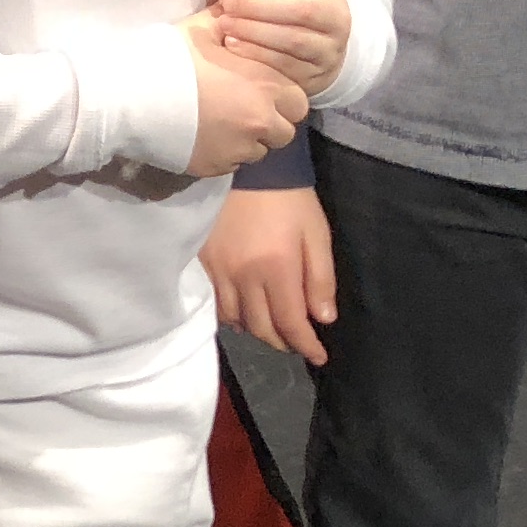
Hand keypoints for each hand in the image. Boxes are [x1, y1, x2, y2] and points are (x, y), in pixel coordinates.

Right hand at [181, 16, 308, 177]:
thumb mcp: (202, 27)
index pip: (298, 101)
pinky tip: (203, 136)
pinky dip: (225, 153)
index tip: (261, 90)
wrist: (131, 97)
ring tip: (222, 125)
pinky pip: (233, 164)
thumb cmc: (170, 58)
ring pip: (259, 151)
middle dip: (271, 123)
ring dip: (248, 140)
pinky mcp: (216, 167)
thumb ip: (230, 19)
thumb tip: (237, 2)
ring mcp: (239, 149)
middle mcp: (260, 122)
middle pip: (285, 132)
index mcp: (265, 86)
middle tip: (245, 110)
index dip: (282, 97)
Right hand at [202, 184, 338, 365]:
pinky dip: (233, 316)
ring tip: (273, 328)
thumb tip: (323, 319)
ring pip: (237, 320)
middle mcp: (244, 277)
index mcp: (276, 268)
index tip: (319, 356)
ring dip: (258, 331)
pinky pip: (216, 304)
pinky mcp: (203, 264)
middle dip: (283, 341)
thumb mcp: (317, 234)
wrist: (248, 170)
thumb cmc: (289, 200)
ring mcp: (219, 272)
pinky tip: (245, 311)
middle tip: (297, 342)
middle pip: (262, 328)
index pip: (291, 323)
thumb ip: (321, 278)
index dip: (306, 345)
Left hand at [207, 0, 350, 95]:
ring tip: (224, 23)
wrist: (301, 50)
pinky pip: (285, 65)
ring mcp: (329, 49)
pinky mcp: (315, 74)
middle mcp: (336, 17)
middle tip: (227, 4)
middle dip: (258, 4)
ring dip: (254, 30)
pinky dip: (255, 53)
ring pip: (295, 39)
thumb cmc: (276, 3)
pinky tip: (232, 43)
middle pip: (302, 8)